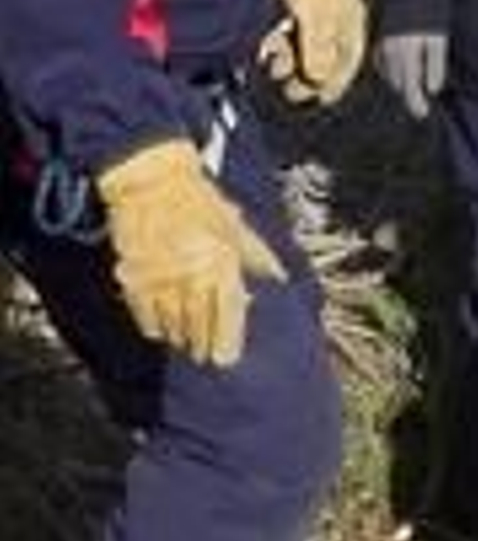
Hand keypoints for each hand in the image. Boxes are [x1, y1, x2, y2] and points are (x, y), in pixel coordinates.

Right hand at [96, 140, 287, 366]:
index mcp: (222, 261)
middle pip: (200, 327)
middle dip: (204, 346)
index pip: (229, 313)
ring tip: (186, 342)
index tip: (226, 359)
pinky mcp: (134, 279)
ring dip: (180, 338)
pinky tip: (161, 329)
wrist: (151, 181)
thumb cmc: (197, 200)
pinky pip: (144, 316)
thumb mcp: (234, 224)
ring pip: (173, 326)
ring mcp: (161, 279)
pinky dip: (154, 327)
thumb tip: (280, 278)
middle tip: (205, 355)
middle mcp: (193, 275)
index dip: (228, 341)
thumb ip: (257, 255)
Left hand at [260, 0, 366, 105]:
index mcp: (351, 17)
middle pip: (328, 54)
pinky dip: (283, 43)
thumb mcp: (311, 16)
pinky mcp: (298, 2)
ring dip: (292, 60)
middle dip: (309, 73)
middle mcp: (338, 15)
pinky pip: (295, 31)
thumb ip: (317, 51)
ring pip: (308, 44)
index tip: (321, 98)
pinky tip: (273, 47)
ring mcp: (318, 8)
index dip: (337, 81)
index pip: (350, 58)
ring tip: (278, 69)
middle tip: (293, 90)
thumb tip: (319, 80)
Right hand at [374, 30, 448, 121]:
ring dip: (400, 84)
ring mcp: (383, 47)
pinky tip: (398, 71)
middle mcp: (391, 55)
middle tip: (420, 105)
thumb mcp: (438, 40)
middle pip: (399, 83)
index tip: (423, 114)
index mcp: (406, 56)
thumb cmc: (428, 14)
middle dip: (408, 95)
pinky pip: (383, 63)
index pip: (410, 87)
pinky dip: (391, 71)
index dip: (415, 103)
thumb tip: (433, 90)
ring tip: (412, 90)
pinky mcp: (380, 40)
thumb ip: (435, 65)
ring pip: (390, 75)